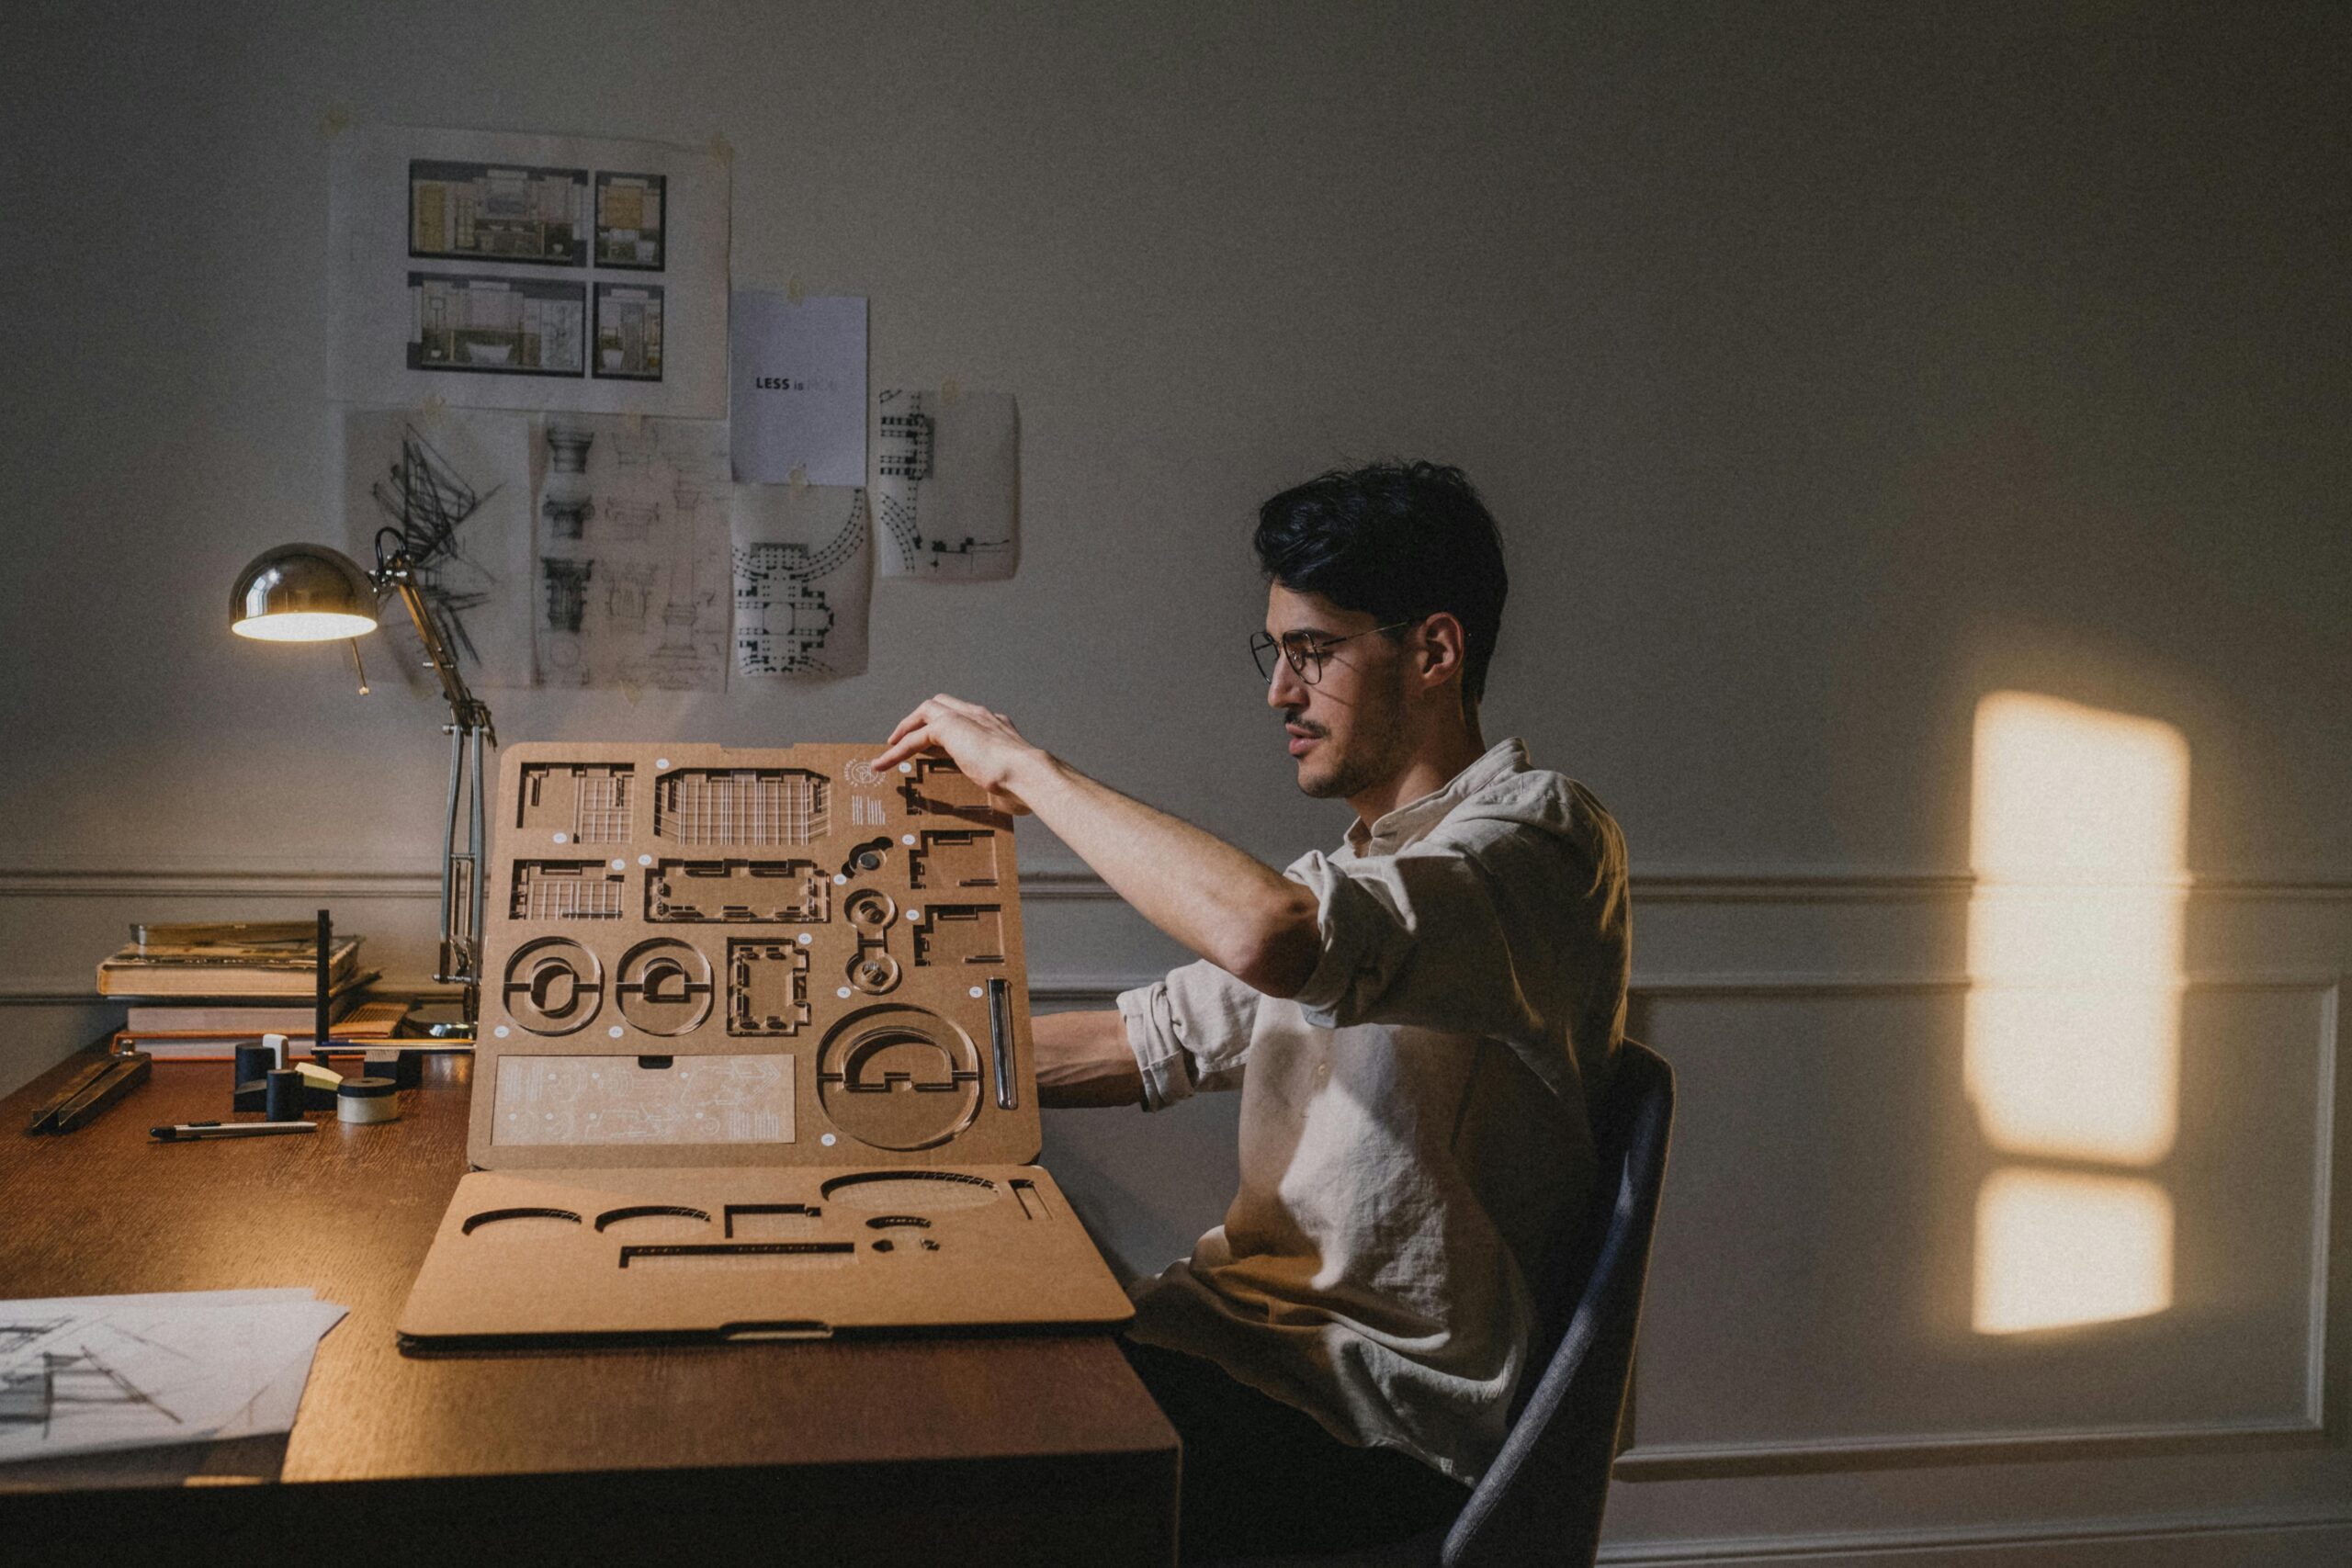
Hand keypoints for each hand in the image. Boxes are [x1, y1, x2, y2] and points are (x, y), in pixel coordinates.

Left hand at [871, 695, 1042, 814]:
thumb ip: (1004, 786)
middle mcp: (982, 716)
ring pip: (926, 711)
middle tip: (905, 738)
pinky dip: (898, 749)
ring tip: (889, 747)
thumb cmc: (1025, 785)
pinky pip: (915, 736)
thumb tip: (1007, 802)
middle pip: (943, 703)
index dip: (948, 728)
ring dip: (906, 728)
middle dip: (921, 719)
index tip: (935, 745)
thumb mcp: (1010, 783)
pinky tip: (885, 764)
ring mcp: (966, 718)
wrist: (1028, 774)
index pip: (967, 717)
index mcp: (998, 727)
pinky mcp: (950, 727)